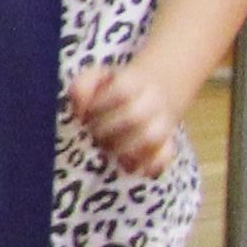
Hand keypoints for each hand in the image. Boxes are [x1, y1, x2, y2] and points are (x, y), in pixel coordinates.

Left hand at [68, 63, 182, 175]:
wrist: (153, 95)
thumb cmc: (114, 92)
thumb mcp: (95, 80)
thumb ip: (81, 88)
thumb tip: (79, 111)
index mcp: (135, 83)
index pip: (122, 91)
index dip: (100, 104)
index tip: (87, 114)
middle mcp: (153, 102)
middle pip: (135, 116)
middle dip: (108, 128)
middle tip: (95, 134)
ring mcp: (163, 125)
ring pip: (151, 138)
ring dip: (124, 149)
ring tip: (109, 150)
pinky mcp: (167, 147)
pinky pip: (164, 157)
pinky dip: (149, 164)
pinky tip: (128, 166)